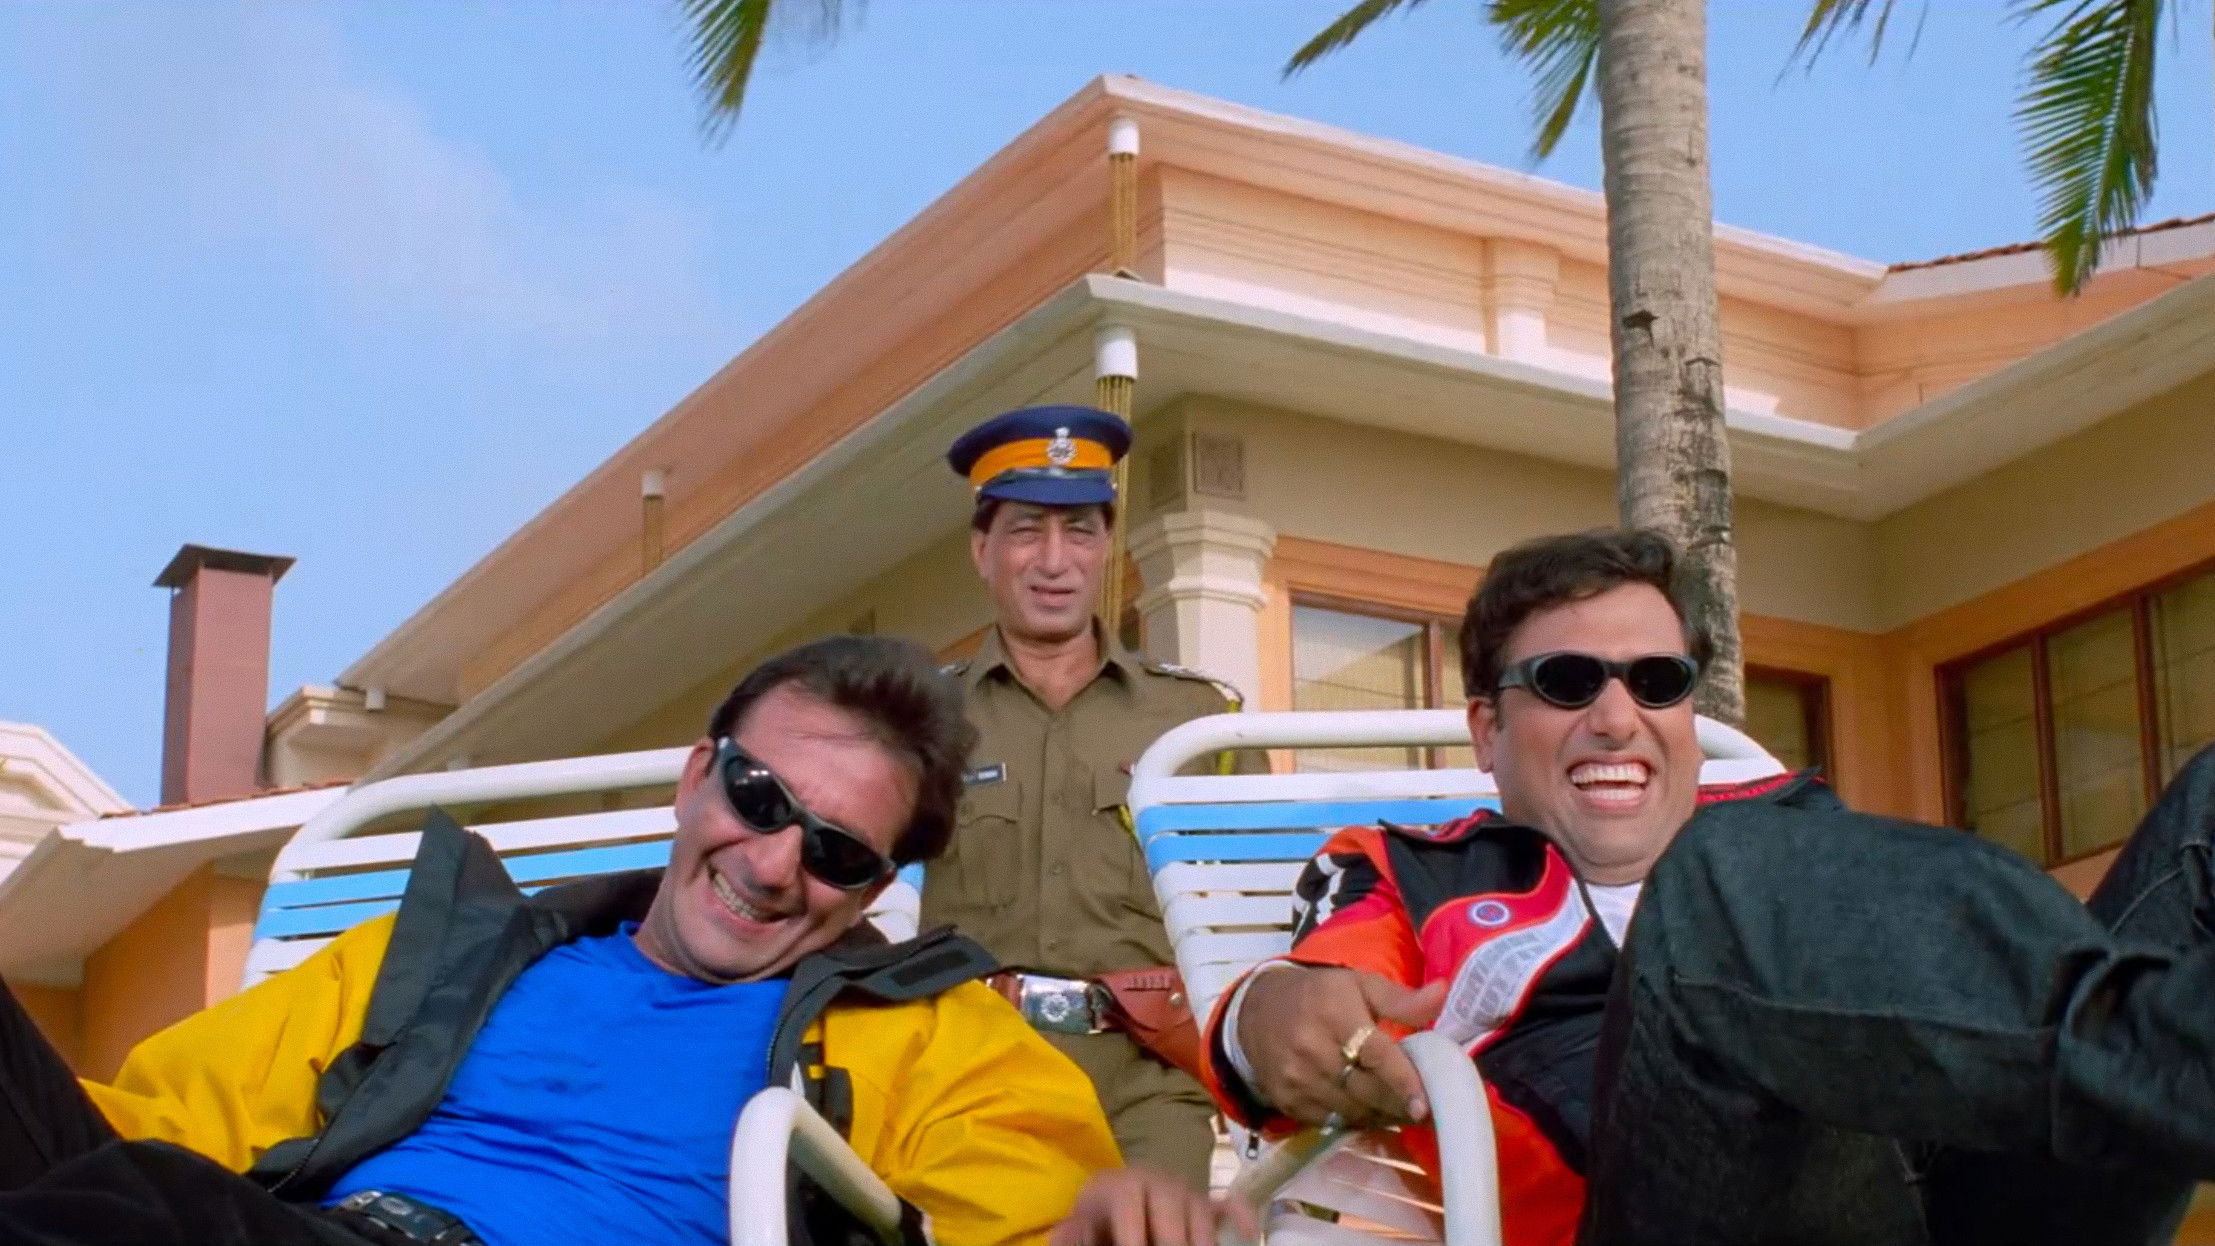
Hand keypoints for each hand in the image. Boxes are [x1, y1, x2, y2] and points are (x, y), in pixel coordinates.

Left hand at [1048, 1167, 1260, 1245]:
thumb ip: (1071, 1235)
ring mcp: (1189, 1194)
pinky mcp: (1210, 1206)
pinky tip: (1249, 1236)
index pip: (1130, 1206)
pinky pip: (1233, 1207)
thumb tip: (1059, 1238)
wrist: (1126, 1191)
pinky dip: (1242, 1219)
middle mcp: (1161, 1184)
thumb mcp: (1081, 1224)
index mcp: (1124, 1186)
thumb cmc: (1101, 1216)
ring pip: (1202, 1221)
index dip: (1132, 1236)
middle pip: (1173, 1216)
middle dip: (1173, 1244)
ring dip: (1202, 1242)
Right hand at [1236, 966, 1445, 1127]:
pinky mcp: (1288, 1101)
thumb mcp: (1358, 984)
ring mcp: (1297, 1079)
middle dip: (1399, 1104)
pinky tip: (1371, 1112)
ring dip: (1381, 1116)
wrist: (1255, 1013)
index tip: (1424, 1104)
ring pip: (1352, 1110)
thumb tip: (1443, 994)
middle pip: (1366, 1089)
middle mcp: (1312, 1048)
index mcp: (1334, 1012)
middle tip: (1423, 1109)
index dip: (1402, 1080)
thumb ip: (1401, 998)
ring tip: (1402, 1111)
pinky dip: (1356, 1120)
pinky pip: (1332, 1121)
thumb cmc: (1319, 996)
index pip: (1375, 1054)